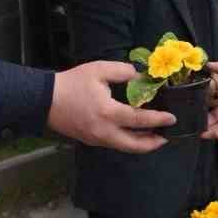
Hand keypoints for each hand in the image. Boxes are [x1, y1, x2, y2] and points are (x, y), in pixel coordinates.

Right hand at [48, 61, 173, 151]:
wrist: (45, 100)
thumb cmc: (72, 83)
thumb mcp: (99, 70)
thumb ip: (123, 71)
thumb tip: (140, 77)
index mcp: (108, 113)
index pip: (139, 120)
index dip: (158, 120)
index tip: (172, 118)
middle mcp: (104, 132)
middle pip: (135, 145)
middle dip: (153, 143)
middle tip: (167, 137)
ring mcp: (97, 139)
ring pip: (125, 147)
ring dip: (141, 143)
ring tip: (154, 136)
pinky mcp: (91, 141)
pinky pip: (115, 144)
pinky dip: (128, 141)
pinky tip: (134, 133)